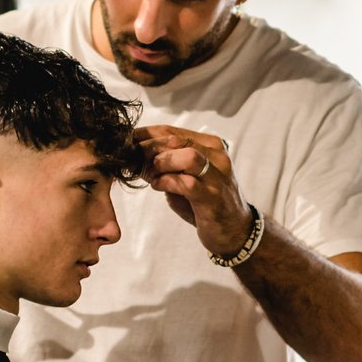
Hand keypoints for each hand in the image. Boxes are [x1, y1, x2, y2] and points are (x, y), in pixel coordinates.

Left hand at [134, 125, 251, 255]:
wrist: (235, 230)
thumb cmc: (206, 202)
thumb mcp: (187, 177)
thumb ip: (167, 164)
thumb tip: (135, 156)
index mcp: (210, 145)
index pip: (171, 131)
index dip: (144, 135)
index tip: (126, 143)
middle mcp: (216, 155)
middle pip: (175, 140)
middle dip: (147, 149)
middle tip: (132, 162)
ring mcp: (217, 175)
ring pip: (185, 156)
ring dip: (160, 164)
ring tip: (150, 175)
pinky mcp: (213, 196)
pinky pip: (185, 183)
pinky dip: (166, 182)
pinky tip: (159, 187)